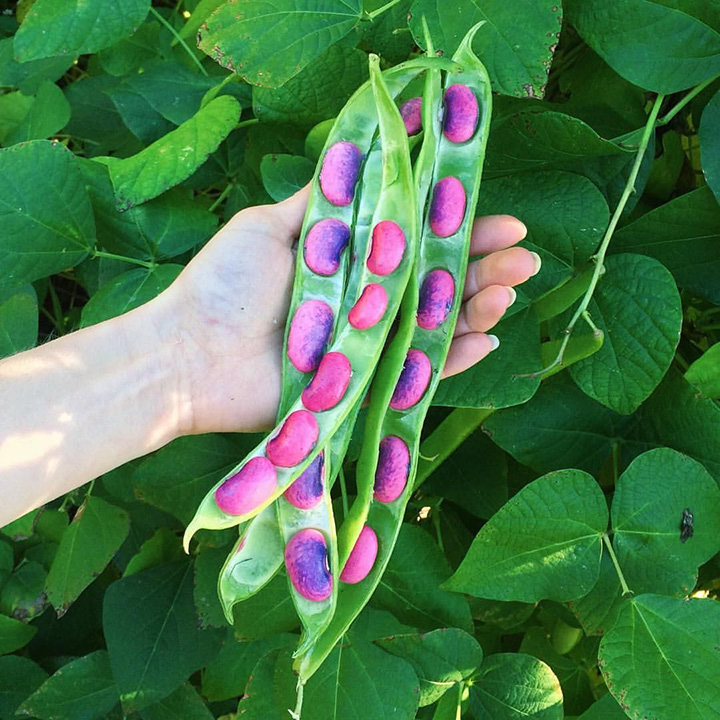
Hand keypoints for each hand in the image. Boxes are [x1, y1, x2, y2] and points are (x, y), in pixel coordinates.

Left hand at [162, 185, 536, 434]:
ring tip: (510, 287)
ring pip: (438, 327)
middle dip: (485, 267)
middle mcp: (367, 304)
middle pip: (438, 284)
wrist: (191, 352)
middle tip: (524, 255)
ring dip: (479, 308)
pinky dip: (454, 361)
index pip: (419, 243)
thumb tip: (364, 152)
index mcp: (352, 262)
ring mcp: (369, 347)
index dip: (459, 230)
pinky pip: (419, 375)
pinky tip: (486, 338)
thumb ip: (326, 199)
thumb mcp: (273, 224)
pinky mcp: (364, 387)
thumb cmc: (225, 284)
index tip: (500, 216)